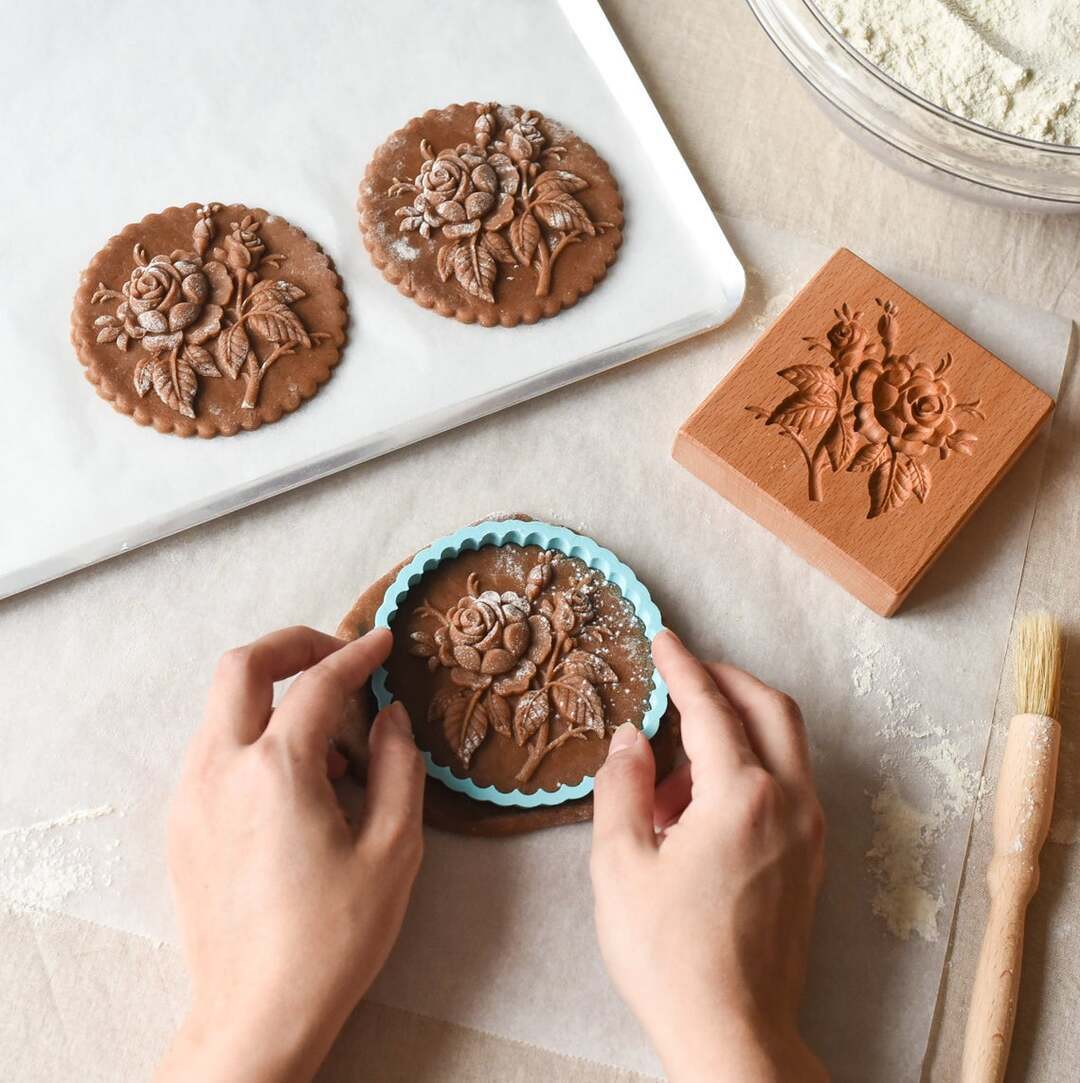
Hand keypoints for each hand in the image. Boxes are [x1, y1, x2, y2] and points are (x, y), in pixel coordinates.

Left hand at [155, 626, 424, 1082]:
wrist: (256, 1015)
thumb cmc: (332, 940)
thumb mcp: (394, 851)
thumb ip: (399, 768)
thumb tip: (391, 717)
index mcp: (276, 771)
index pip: (318, 683)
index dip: (356, 655)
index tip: (382, 643)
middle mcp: (220, 769)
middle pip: (241, 666)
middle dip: (292, 645)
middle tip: (338, 655)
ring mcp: (191, 796)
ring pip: (222, 706)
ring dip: (274, 695)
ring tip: (331, 740)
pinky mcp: (182, 824)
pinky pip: (214, 749)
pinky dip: (254, 736)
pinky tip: (297, 781)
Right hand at [590, 631, 826, 1082]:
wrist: (734, 1033)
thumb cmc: (670, 955)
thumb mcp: (620, 864)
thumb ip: (622, 786)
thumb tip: (629, 738)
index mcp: (743, 796)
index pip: (711, 707)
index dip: (683, 667)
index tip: (664, 638)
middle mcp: (790, 802)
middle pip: (771, 708)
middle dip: (728, 679)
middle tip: (686, 671)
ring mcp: (810, 832)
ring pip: (786, 744)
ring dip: (738, 728)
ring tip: (673, 771)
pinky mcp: (812, 859)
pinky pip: (789, 784)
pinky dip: (753, 766)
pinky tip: (703, 803)